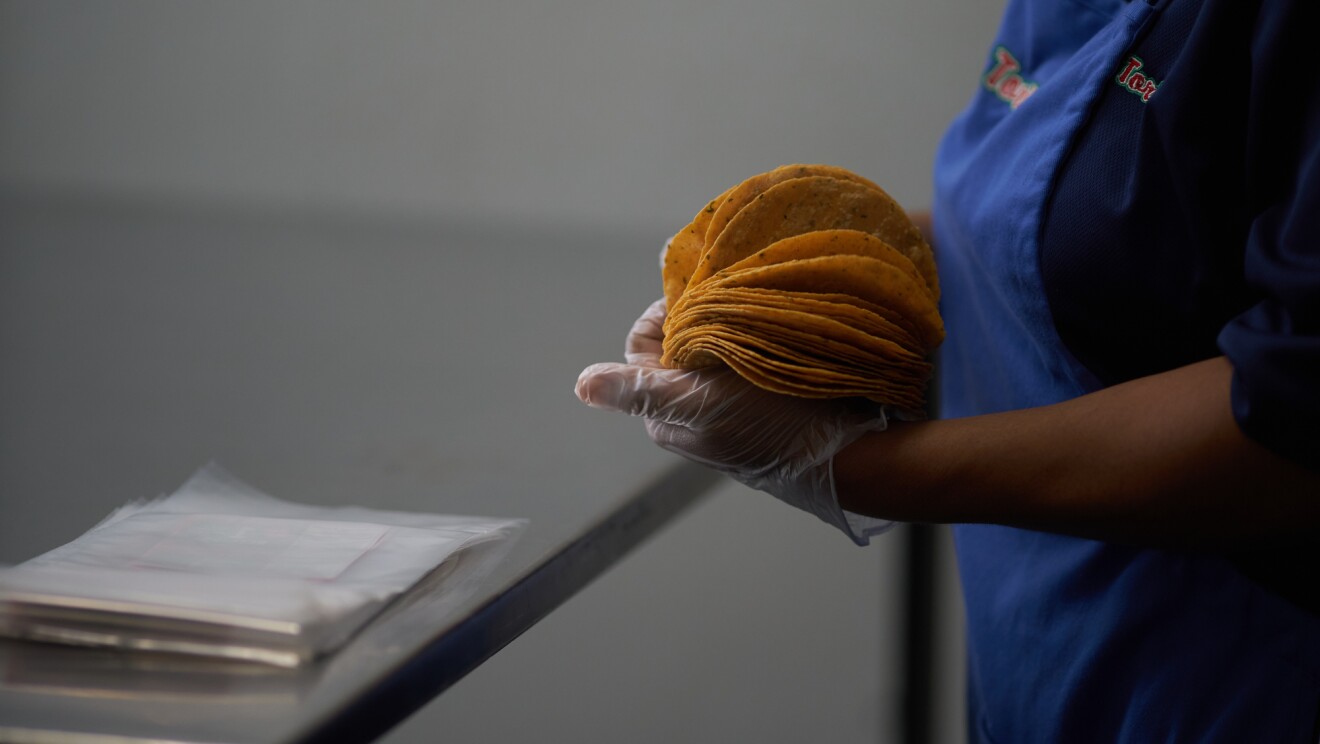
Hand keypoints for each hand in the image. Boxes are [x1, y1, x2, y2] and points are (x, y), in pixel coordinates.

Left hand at [576, 298, 893, 543]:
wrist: (840, 452)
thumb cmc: (766, 424)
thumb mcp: (695, 401)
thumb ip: (638, 388)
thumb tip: (582, 385)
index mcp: (664, 413)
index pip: (644, 342)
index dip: (665, 313)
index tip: (699, 298)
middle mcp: (691, 411)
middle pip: (679, 342)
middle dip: (701, 317)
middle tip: (732, 300)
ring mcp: (728, 408)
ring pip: (715, 347)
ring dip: (732, 325)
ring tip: (755, 313)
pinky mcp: (763, 403)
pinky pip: (748, 358)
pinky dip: (756, 340)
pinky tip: (775, 331)